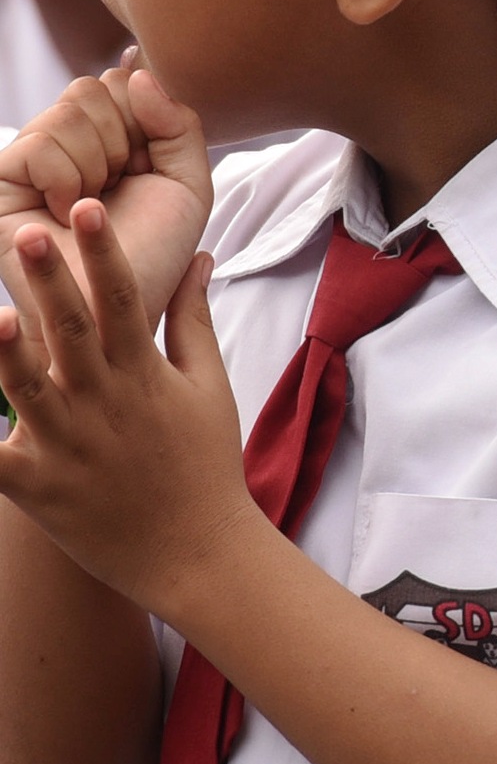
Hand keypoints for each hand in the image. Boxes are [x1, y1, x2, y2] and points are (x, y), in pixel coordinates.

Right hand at [0, 67, 209, 322]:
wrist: (119, 311)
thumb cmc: (153, 256)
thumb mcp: (188, 184)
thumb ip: (178, 123)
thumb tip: (136, 70)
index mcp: (111, 137)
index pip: (124, 81)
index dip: (147, 120)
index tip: (146, 166)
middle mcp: (68, 142)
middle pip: (93, 86)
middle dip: (123, 140)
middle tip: (117, 188)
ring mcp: (32, 159)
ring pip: (68, 110)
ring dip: (98, 164)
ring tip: (90, 207)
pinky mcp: (2, 180)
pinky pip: (40, 145)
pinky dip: (67, 180)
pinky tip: (66, 213)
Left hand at [0, 215, 256, 611]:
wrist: (198, 554)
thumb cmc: (205, 465)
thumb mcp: (209, 386)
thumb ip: (193, 319)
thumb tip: (199, 257)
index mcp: (143, 375)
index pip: (124, 300)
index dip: (105, 253)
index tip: (89, 210)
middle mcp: (103, 403)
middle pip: (71, 332)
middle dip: (49, 282)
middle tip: (29, 235)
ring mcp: (66, 445)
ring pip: (24, 390)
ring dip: (5, 353)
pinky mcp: (34, 487)